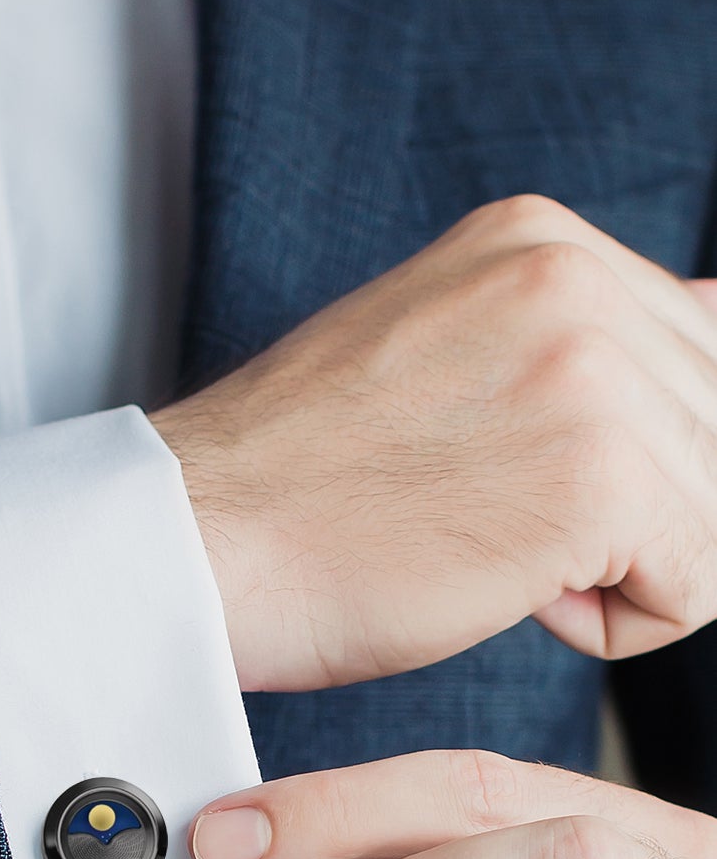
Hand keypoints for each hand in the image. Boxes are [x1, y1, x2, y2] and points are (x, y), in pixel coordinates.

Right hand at [150, 195, 716, 690]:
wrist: (193, 540)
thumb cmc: (300, 481)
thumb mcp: (446, 350)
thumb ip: (590, 331)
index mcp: (537, 237)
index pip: (701, 359)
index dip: (625, 454)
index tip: (513, 476)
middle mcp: (577, 276)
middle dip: (633, 510)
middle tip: (485, 515)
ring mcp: (593, 368)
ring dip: (619, 565)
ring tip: (483, 544)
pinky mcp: (601, 474)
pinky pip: (699, 588)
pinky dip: (611, 620)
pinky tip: (500, 584)